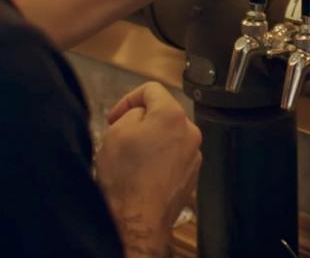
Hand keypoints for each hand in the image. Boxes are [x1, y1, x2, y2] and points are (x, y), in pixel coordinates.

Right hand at [95, 82, 201, 254]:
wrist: (138, 219)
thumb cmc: (126, 178)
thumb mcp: (116, 133)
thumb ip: (131, 113)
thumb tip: (140, 115)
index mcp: (172, 115)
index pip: (151, 89)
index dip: (128, 99)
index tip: (116, 116)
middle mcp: (190, 132)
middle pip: (163, 113)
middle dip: (141, 121)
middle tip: (121, 136)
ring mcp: (193, 154)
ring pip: (169, 135)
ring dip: (151, 140)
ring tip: (131, 158)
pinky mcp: (192, 174)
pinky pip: (174, 156)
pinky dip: (160, 158)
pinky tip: (143, 173)